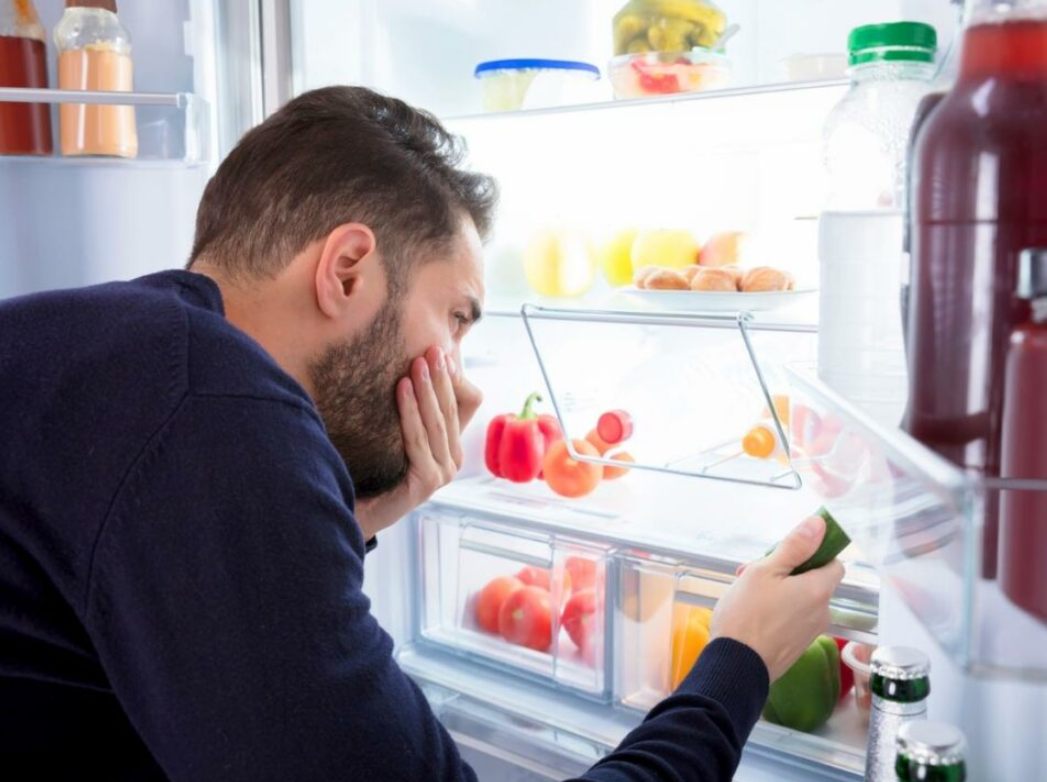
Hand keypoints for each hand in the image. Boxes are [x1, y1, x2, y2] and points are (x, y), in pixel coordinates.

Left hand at [354, 347, 481, 539]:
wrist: (354, 512)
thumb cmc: (373, 471)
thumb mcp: (397, 434)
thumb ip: (410, 410)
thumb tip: (410, 367)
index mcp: (450, 448)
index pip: (462, 406)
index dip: (453, 380)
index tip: (442, 353)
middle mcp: (451, 461)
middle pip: (450, 411)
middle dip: (441, 378)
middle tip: (432, 348)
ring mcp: (442, 474)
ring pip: (436, 422)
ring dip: (427, 389)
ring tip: (417, 362)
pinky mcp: (427, 483)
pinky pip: (418, 439)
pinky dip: (410, 411)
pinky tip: (401, 388)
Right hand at [710, 516, 844, 681]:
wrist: (735, 666)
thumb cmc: (746, 615)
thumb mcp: (764, 571)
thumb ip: (794, 547)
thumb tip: (819, 524)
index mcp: (818, 590)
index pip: (834, 563)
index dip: (814, 555)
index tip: (788, 554)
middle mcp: (822, 612)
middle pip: (814, 582)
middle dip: (788, 573)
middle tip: (754, 573)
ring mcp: (810, 632)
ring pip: (801, 601)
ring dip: (780, 592)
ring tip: (746, 594)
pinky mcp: (797, 647)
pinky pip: (793, 620)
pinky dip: (778, 612)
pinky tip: (752, 613)